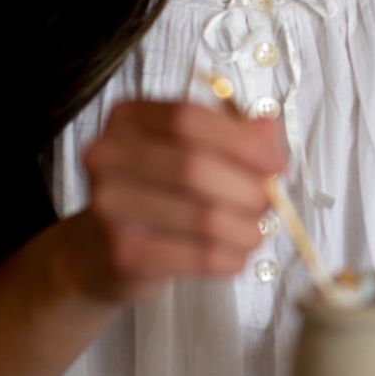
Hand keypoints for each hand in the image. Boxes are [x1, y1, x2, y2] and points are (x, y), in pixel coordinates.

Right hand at [61, 100, 286, 302]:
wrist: (98, 250)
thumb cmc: (155, 190)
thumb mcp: (188, 150)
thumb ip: (231, 134)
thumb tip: (269, 131)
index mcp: (126, 118)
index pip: (188, 119)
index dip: (241, 141)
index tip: (275, 162)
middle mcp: (106, 156)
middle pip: (195, 167)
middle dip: (248, 188)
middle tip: (269, 202)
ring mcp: (108, 206)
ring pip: (203, 216)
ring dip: (246, 228)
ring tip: (256, 232)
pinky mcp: (122, 252)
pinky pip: (197, 256)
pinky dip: (230, 257)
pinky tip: (236, 255)